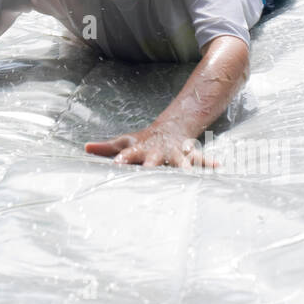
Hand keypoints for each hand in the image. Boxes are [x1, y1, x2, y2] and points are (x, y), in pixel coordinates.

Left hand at [85, 124, 218, 169]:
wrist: (170, 128)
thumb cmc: (143, 141)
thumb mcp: (125, 142)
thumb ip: (106, 148)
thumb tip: (85, 148)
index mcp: (140, 150)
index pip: (129, 155)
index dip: (123, 160)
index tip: (117, 165)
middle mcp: (158, 152)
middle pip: (154, 161)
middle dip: (153, 168)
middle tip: (151, 175)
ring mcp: (174, 154)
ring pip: (180, 161)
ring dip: (184, 167)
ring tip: (190, 175)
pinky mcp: (188, 155)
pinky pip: (201, 159)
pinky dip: (209, 163)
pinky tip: (218, 167)